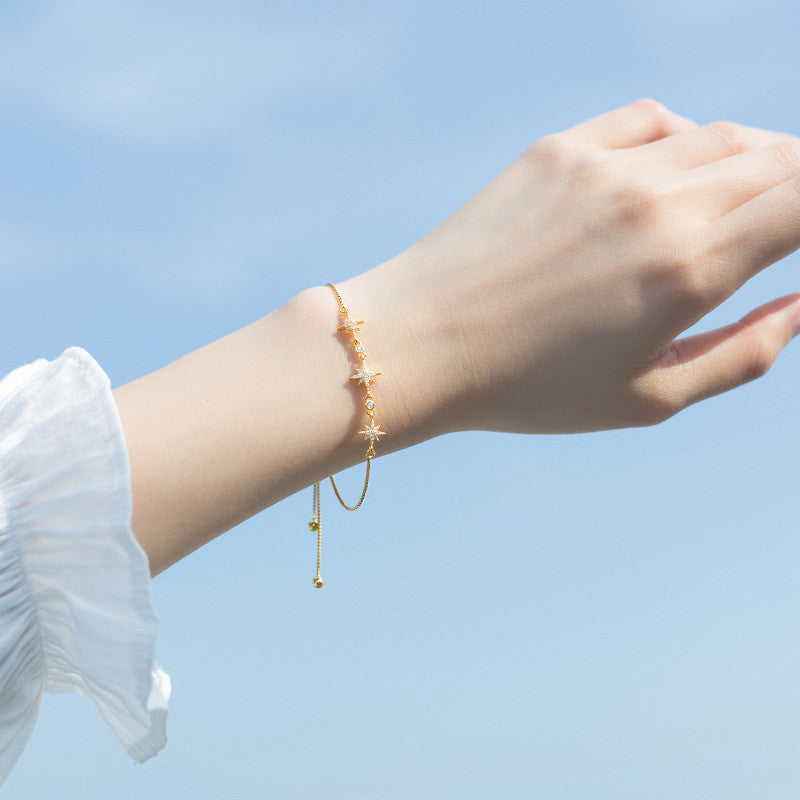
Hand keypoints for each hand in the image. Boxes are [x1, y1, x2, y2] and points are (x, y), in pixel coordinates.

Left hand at [347, 98, 799, 433]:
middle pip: (778, 159)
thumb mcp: (648, 399)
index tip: (799, 239)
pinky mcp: (558, 150)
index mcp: (689, 269)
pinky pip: (650, 119)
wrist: (421, 344)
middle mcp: (657, 202)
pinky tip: (672, 174)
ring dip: (752, 160)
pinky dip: (682, 138)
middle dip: (797, 187)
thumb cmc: (530, 388)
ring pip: (719, 135)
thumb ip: (743, 354)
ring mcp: (604, 167)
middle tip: (786, 222)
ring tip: (740, 199)